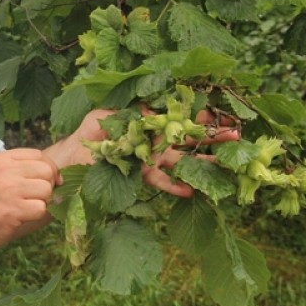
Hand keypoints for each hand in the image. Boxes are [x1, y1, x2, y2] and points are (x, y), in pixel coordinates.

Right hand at [0, 149, 60, 253]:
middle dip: (47, 186)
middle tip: (34, 198)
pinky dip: (36, 216)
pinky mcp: (12, 209)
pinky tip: (21, 217)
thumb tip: (61, 178)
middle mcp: (5, 170)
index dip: (49, 169)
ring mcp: (8, 189)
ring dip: (42, 202)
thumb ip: (25, 171)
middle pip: (47, 171)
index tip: (47, 183)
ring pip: (47, 190)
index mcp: (2, 158)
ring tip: (25, 208)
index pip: (39, 155)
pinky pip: (41, 209)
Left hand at [55, 108, 239, 196]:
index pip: (178, 118)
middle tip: (237, 135)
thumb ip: (129, 115)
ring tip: (226, 165)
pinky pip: (160, 181)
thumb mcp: (104, 117)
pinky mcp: (140, 176)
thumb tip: (152, 114)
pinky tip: (191, 191)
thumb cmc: (86, 135)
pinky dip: (174, 186)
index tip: (221, 114)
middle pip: (186, 138)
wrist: (68, 161)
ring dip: (202, 163)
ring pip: (180, 160)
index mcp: (146, 124)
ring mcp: (148, 160)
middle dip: (211, 136)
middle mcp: (151, 142)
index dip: (199, 116)